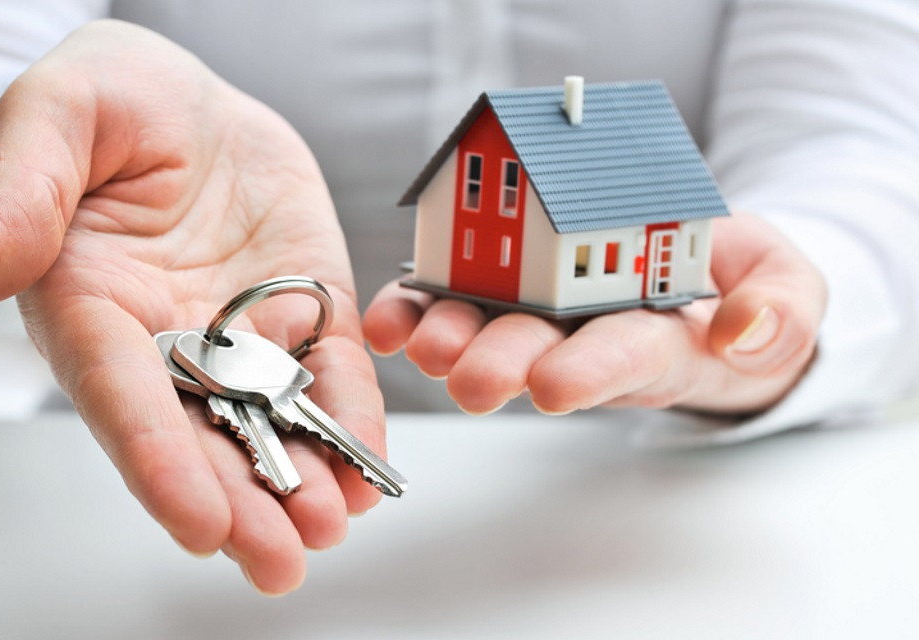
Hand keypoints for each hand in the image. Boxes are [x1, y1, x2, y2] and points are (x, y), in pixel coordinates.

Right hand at [0, 20, 384, 594]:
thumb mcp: (51, 120)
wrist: (182, 99)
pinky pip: (330, 372)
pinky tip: (369, 470)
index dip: (159, 459)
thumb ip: (21, 193)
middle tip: (278, 560)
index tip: (197, 520)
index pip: (124, 396)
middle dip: (240, 501)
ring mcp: (241, 331)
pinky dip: (349, 419)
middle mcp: (168, 339)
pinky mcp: (302, 308)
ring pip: (269, 421)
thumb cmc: (103, 103)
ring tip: (333, 527)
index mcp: (93, 306)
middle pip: (201, 435)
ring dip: (302, 479)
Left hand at [363, 213, 825, 415]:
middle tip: (471, 380)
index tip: (557, 386)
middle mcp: (588, 335)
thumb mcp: (787, 288)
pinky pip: (454, 298)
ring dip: (452, 339)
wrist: (699, 267)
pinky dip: (417, 308)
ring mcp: (543, 312)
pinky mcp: (505, 286)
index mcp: (658, 338)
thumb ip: (780, 308)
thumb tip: (743, 331)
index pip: (628, 357)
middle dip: (505, 365)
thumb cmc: (739, 283)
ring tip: (421, 345)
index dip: (593, 370)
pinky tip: (390, 321)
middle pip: (544, 353)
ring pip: (491, 330)